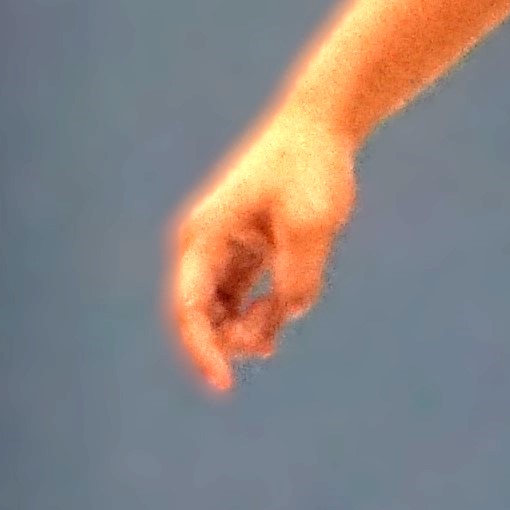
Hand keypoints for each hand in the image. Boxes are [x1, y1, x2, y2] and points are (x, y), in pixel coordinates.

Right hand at [167, 106, 358, 395]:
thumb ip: (298, 277)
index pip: (189, 308)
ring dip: (241, 330)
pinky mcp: (247, 248)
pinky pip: (240, 296)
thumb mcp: (311, 225)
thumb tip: (288, 314)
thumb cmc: (309, 168)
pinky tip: (275, 325)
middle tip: (267, 347)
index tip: (224, 383)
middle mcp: (205, 243)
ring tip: (273, 333)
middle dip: (224, 342)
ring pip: (219, 309)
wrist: (320, 126)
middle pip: (198, 314)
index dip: (202, 350)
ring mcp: (224, 246)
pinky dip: (255, 315)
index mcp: (206, 234)